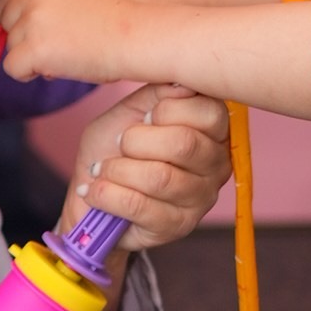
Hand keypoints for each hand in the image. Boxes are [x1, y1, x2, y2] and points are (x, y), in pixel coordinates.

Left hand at [0, 0, 139, 87]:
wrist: (136, 37)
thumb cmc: (110, 21)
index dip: (2, 11)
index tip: (2, 21)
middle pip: (1, 19)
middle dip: (16, 34)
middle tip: (49, 43)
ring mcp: (31, 20)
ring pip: (8, 46)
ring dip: (29, 54)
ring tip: (64, 53)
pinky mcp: (33, 48)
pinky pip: (12, 67)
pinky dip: (28, 73)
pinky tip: (53, 68)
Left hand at [65, 87, 231, 254]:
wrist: (93, 194)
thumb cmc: (114, 147)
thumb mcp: (130, 110)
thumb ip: (156, 93)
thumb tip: (180, 83)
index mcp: (213, 129)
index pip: (209, 113)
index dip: (166, 110)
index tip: (143, 118)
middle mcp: (217, 164)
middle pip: (183, 144)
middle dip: (135, 140)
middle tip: (120, 144)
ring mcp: (201, 199)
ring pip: (159, 177)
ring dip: (117, 170)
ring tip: (103, 170)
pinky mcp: (176, 227)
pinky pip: (138, 206)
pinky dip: (106, 194)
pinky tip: (95, 191)